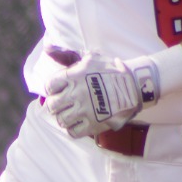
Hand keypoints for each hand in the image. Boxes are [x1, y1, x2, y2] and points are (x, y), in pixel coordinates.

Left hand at [42, 47, 160, 137]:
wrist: (135, 84)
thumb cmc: (111, 69)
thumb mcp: (89, 57)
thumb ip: (67, 55)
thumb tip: (46, 48)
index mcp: (73, 76)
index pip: (49, 86)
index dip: (52, 89)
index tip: (59, 90)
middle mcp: (76, 94)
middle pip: (52, 106)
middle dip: (56, 105)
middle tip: (63, 104)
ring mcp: (84, 110)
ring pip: (61, 120)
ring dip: (64, 117)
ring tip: (71, 114)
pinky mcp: (94, 124)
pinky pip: (73, 132)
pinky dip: (73, 129)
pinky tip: (79, 123)